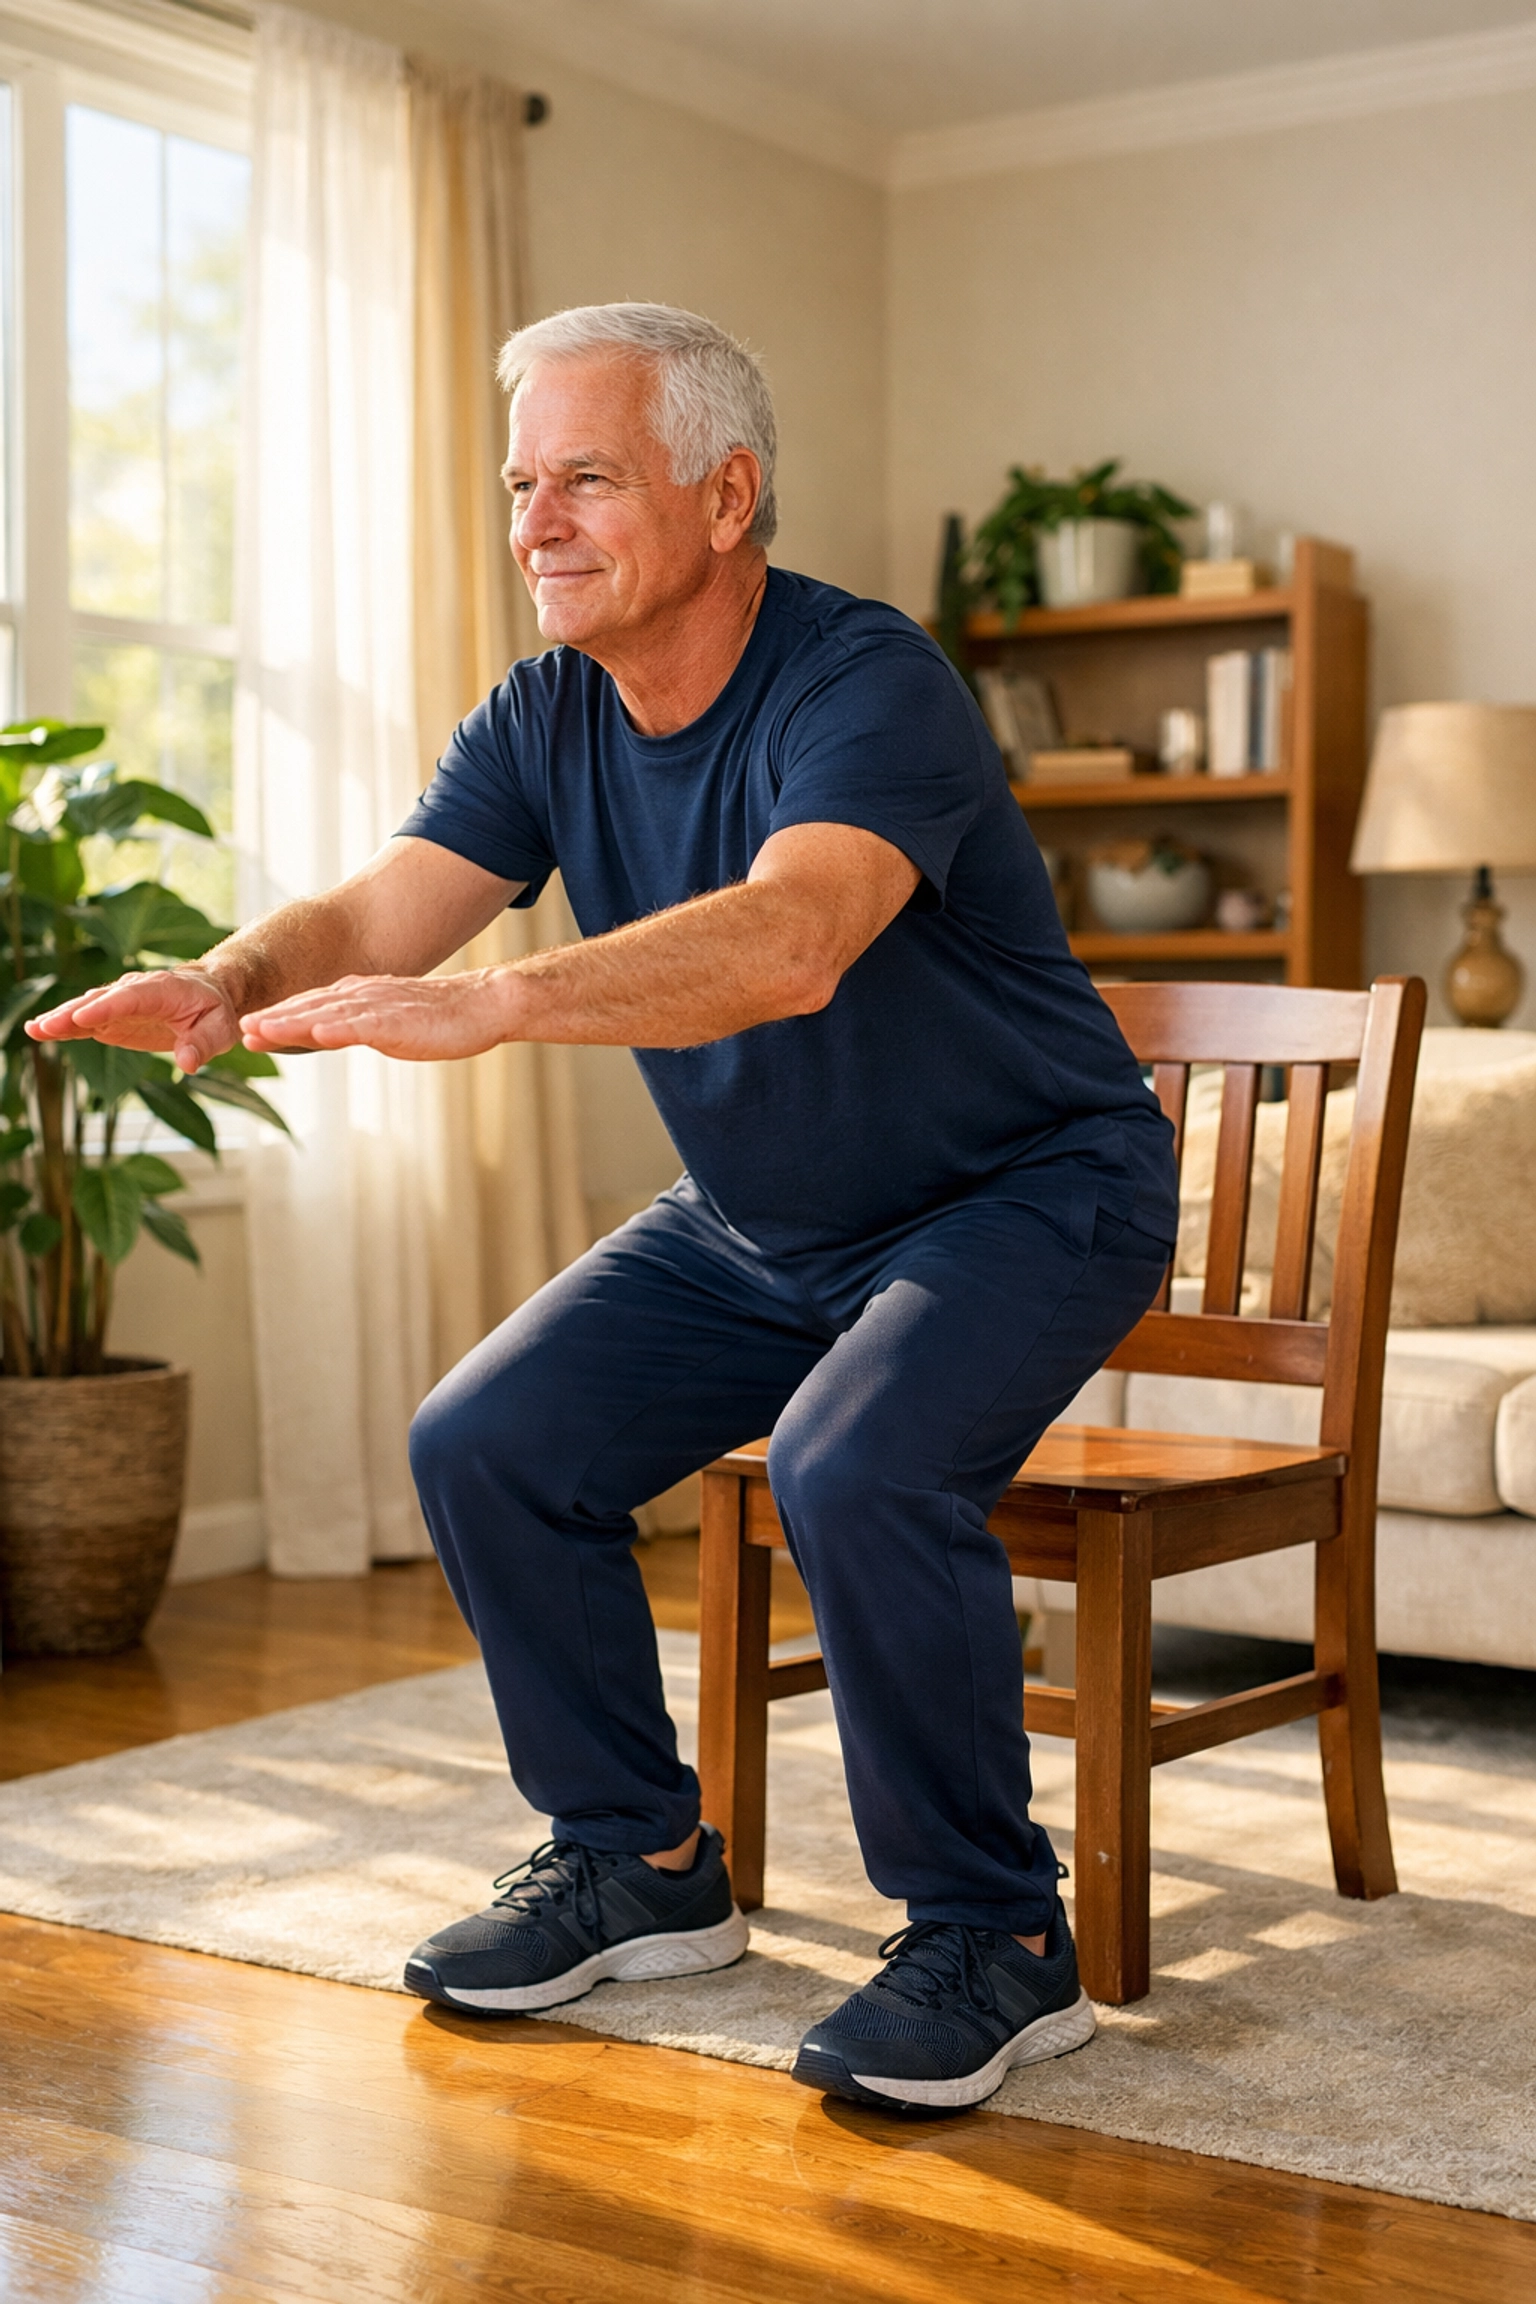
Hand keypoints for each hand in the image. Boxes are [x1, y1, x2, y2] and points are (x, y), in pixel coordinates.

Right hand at [27, 970, 238, 1073]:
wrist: (207, 995)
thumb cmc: (214, 1011)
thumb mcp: (220, 1029)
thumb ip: (202, 1044)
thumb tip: (188, 1064)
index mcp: (162, 989)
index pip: (130, 998)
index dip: (107, 1008)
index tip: (83, 1018)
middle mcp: (134, 991)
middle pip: (99, 1001)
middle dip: (73, 1014)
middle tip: (47, 1026)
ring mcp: (118, 1003)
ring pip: (86, 1009)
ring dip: (60, 1019)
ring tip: (35, 1030)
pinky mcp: (111, 1018)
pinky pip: (84, 1022)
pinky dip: (63, 1026)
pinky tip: (39, 1031)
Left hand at [239, 971, 511, 1061]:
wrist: (482, 1004)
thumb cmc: (440, 1017)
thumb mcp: (388, 1022)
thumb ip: (359, 1024)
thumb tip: (330, 1032)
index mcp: (360, 996)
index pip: (311, 1005)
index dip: (279, 1016)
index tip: (249, 1027)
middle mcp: (363, 996)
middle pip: (310, 1006)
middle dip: (274, 1018)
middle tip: (242, 1028)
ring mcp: (379, 1007)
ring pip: (327, 1013)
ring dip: (292, 1023)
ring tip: (260, 1031)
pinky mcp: (399, 1021)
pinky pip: (363, 1025)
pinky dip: (337, 1028)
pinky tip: (316, 1033)